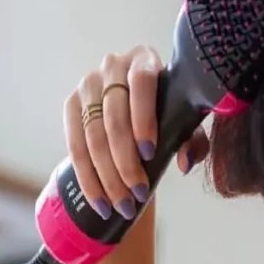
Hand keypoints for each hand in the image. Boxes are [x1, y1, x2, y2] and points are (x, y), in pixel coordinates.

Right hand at [63, 46, 209, 219]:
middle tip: (137, 193)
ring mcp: (87, 84)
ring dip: (106, 176)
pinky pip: (74, 146)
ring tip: (121, 204)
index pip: (142, 83)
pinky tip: (99, 200)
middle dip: (125, 161)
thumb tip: (184, 163)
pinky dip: (87, 177)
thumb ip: (192, 139)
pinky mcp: (71, 105)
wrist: (136, 105)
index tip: (149, 152)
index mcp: (144, 58)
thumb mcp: (184, 120)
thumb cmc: (167, 110)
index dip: (144, 117)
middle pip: (114, 117)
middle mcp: (112, 65)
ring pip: (92, 136)